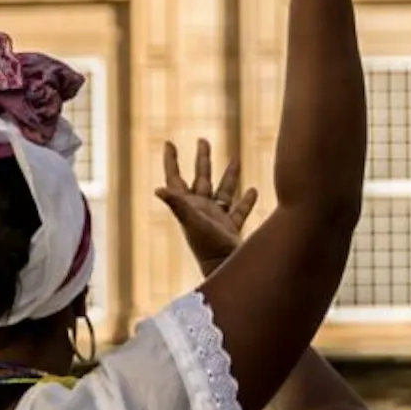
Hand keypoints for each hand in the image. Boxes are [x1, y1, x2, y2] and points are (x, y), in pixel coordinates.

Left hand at [154, 140, 260, 271]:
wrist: (225, 269)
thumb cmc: (208, 247)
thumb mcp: (192, 222)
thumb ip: (178, 205)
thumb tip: (158, 189)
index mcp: (188, 205)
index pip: (176, 178)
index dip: (171, 161)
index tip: (168, 143)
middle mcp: (200, 210)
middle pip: (201, 178)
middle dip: (202, 159)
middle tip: (202, 140)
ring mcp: (216, 219)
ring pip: (223, 191)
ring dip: (229, 175)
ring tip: (235, 158)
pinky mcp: (230, 228)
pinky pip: (239, 210)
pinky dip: (246, 200)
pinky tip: (252, 190)